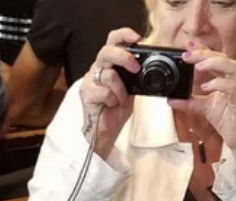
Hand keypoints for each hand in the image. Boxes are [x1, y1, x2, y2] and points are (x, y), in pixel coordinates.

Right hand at [78, 28, 141, 159]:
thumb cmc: (116, 109)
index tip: (137, 37)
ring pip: (109, 75)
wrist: (105, 131)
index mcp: (109, 64)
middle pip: (106, 51)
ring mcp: (90, 81)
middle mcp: (97, 69)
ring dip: (121, 90)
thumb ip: (135, 76)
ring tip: (120, 101)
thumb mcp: (131, 89)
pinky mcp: (86, 93)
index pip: (112, 41)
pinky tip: (111, 106)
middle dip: (124, 57)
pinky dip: (113, 100)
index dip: (123, 35)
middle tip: (135, 68)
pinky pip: (104, 92)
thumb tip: (149, 65)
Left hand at [169, 43, 235, 175]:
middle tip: (187, 55)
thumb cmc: (226, 119)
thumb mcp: (203, 108)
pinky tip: (206, 87)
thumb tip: (171, 99)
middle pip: (223, 57)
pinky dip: (219, 83)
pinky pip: (233, 85)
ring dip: (215, 63)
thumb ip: (188, 102)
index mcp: (226, 77)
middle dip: (204, 53)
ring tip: (199, 66)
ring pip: (232, 66)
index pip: (215, 57)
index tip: (187, 45)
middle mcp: (234, 79)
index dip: (202, 48)